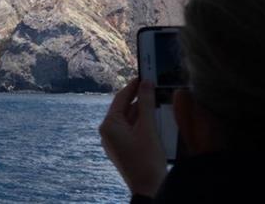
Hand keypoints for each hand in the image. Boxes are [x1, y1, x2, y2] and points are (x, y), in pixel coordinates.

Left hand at [99, 78, 166, 196]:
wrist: (149, 189)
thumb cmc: (147, 160)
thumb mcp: (148, 128)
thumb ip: (146, 103)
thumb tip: (146, 83)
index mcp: (109, 125)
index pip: (120, 98)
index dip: (133, 86)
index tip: (143, 75)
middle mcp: (107, 132)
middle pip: (124, 109)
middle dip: (139, 99)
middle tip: (153, 87)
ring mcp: (114, 142)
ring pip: (129, 120)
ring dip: (142, 112)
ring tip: (157, 101)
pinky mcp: (123, 150)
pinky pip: (131, 130)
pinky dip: (142, 124)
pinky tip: (155, 120)